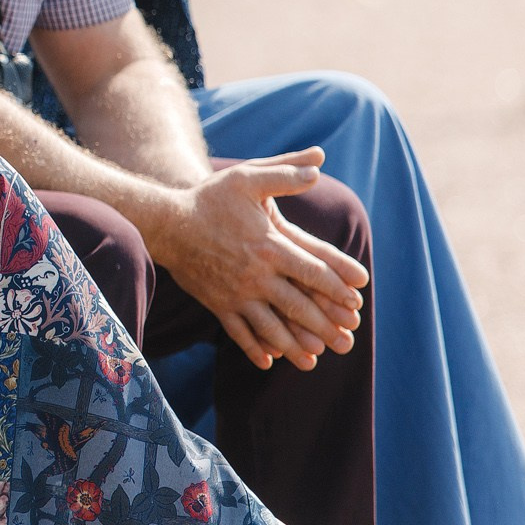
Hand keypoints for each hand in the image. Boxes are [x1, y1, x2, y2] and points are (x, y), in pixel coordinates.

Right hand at [147, 148, 368, 370]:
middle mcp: (256, 275)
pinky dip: (254, 349)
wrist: (166, 224)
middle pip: (299, 306)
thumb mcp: (246, 177)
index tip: (358, 297)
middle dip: (326, 325)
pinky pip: (239, 332)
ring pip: (272, 327)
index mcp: (269, 245)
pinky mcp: (217, 303)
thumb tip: (318, 163)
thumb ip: (284, 172)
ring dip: (295, 346)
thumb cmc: (209, 199)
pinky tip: (269, 361)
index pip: (314, 270)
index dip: (339, 284)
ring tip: (315, 359)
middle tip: (348, 342)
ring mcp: (236, 293)